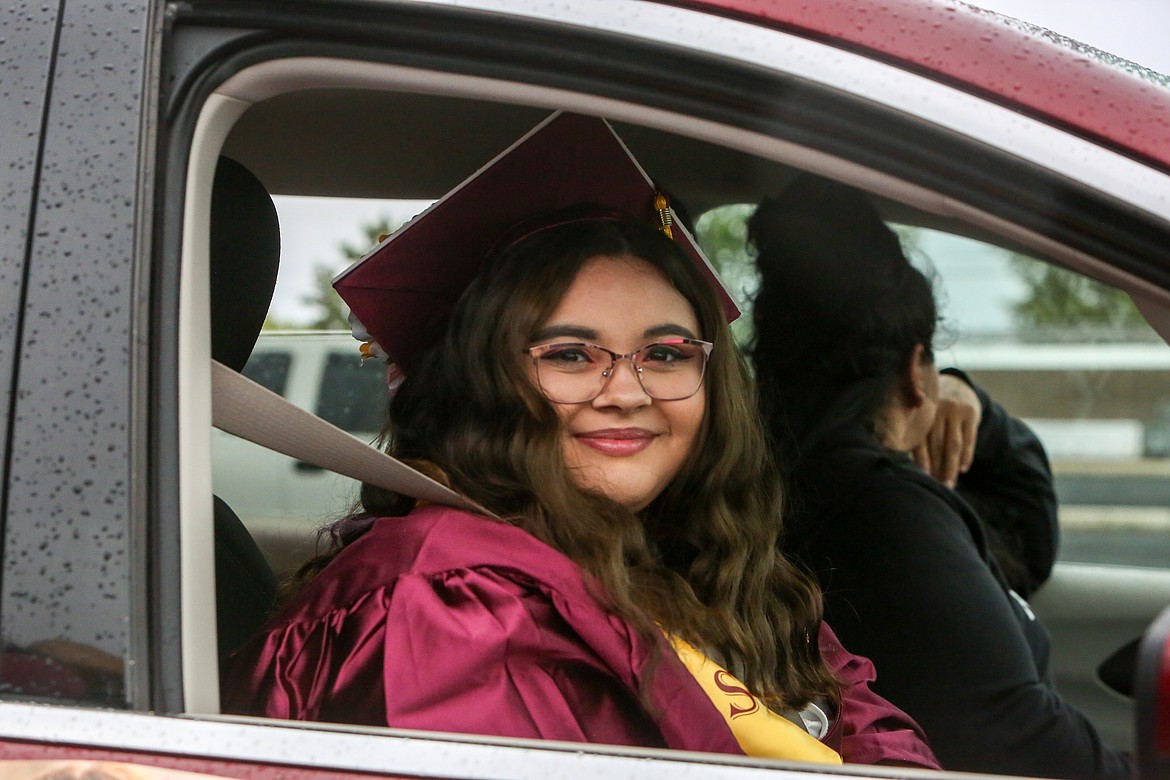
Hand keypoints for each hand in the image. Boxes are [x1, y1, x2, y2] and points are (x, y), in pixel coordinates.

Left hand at [913, 373, 980, 487]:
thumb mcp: (923, 413)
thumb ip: (917, 432)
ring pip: (953, 444)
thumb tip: (913, 465)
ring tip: (951, 483)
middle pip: (937, 445)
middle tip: (939, 486)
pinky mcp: (970, 413)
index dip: (922, 461)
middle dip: (937, 468)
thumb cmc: (933, 408)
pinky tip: (963, 469)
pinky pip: (969, 439)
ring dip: (951, 466)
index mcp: (920, 412)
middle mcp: (936, 410)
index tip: (923, 478)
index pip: (921, 441)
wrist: (957, 384)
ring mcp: (954, 410)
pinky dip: (966, 455)